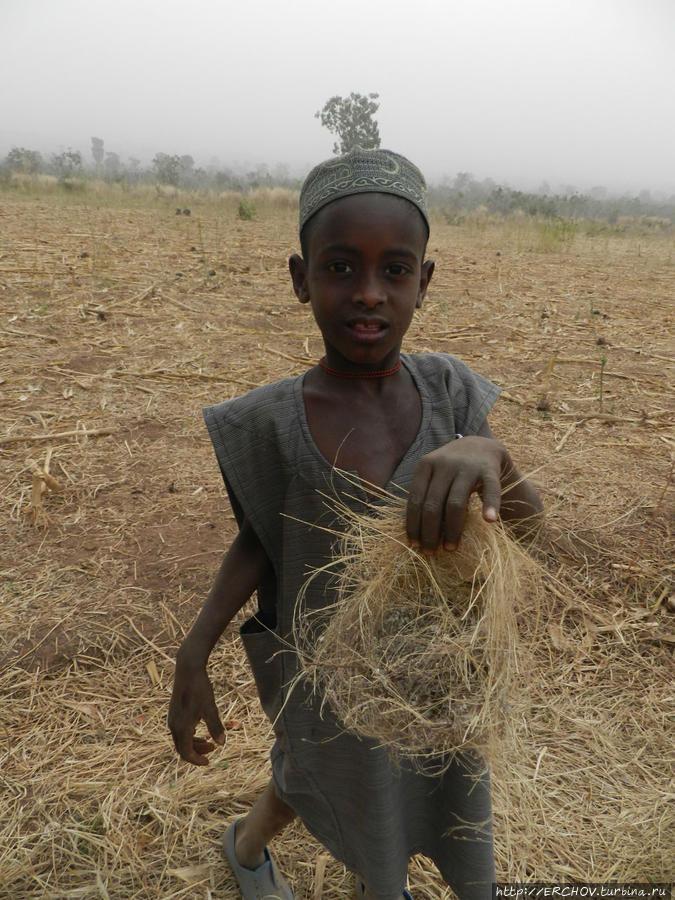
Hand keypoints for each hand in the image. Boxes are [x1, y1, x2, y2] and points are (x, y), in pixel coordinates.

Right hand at [168, 654, 224, 765]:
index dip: (197, 760)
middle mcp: (173, 725)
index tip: (209, 762)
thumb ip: (215, 726)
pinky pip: (179, 731)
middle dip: (197, 752)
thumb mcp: (210, 707)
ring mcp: (172, 719)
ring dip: (194, 744)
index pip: (186, 753)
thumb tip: (222, 744)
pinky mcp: (173, 712)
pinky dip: (190, 735)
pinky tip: (200, 728)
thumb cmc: (200, 688)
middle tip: (213, 748)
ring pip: (181, 740)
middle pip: (182, 749)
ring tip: (209, 740)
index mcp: (181, 727)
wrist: (187, 670)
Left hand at [406, 436, 508, 550]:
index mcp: (425, 465)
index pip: (416, 500)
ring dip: (453, 530)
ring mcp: (467, 467)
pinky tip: (489, 520)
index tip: (414, 544)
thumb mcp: (433, 474)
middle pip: (433, 505)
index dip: (413, 524)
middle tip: (430, 552)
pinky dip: (490, 505)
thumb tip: (414, 533)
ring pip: (456, 503)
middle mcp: (444, 464)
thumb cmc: (451, 469)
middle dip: (430, 532)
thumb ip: (424, 494)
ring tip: (451, 548)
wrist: (481, 445)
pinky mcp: (488, 470)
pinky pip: (490, 490)